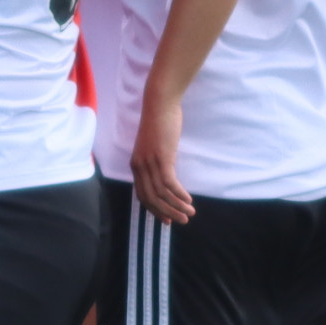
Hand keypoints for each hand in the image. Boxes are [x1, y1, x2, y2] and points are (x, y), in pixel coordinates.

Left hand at [131, 92, 194, 225]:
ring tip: (189, 213)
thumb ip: (157, 161)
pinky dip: (179, 195)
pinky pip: (170, 184)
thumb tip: (167, 173)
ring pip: (161, 194)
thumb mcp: (154, 146)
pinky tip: (189, 200)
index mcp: (136, 165)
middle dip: (166, 212)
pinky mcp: (162, 158)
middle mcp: (140, 167)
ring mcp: (150, 163)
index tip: (166, 218)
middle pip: (151, 199)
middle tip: (181, 221)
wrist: (159, 104)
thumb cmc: (159, 121)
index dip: (154, 209)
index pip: (142, 195)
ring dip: (176, 206)